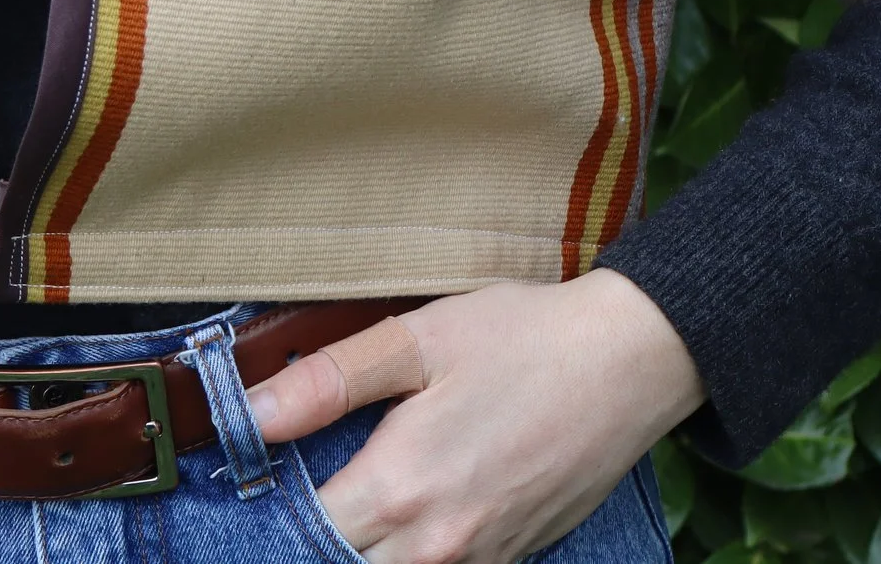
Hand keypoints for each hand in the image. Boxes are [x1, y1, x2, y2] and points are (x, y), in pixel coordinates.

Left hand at [246, 271, 703, 563]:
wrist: (630, 362)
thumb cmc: (524, 339)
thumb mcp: (418, 338)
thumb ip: (329, 381)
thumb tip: (250, 414)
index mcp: (400, 489)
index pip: (303, 534)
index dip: (274, 509)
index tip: (264, 476)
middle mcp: (436, 545)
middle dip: (317, 535)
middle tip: (311, 490)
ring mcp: (481, 559)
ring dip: (368, 545)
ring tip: (358, 500)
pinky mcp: (515, 557)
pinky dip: (417, 551)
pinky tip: (413, 512)